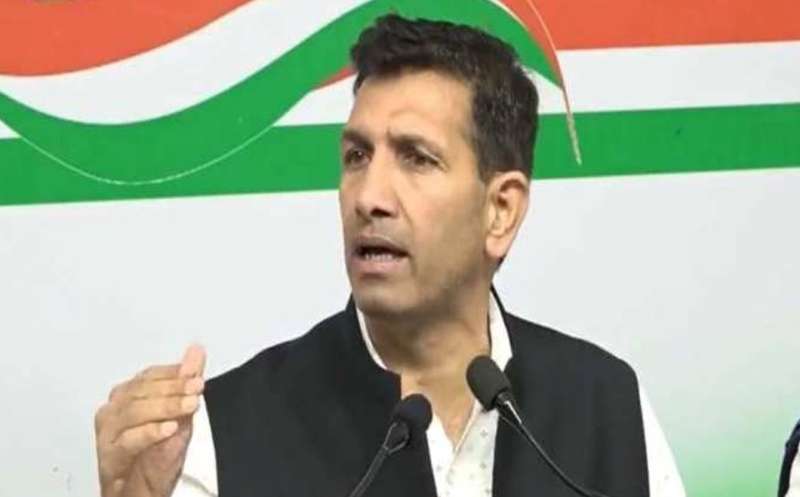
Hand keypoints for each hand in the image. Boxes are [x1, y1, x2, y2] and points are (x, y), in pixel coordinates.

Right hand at [95, 345, 205, 496]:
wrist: (142, 491)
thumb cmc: (156, 454)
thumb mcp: (180, 414)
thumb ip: (185, 381)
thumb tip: (196, 351)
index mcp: (127, 396)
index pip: (148, 376)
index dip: (173, 373)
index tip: (196, 373)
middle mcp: (113, 411)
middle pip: (139, 391)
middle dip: (172, 388)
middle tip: (196, 387)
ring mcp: (108, 434)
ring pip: (132, 412)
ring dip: (164, 407)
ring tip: (189, 405)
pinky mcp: (108, 458)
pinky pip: (126, 441)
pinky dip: (149, 433)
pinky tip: (169, 429)